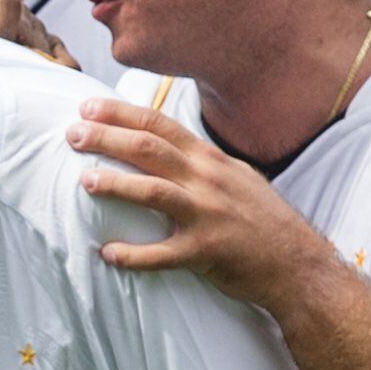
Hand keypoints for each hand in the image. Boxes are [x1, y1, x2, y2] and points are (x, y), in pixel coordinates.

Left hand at [65, 97, 339, 304]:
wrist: (298, 262)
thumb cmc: (260, 219)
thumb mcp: (234, 177)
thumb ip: (198, 161)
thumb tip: (160, 145)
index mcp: (209, 159)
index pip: (160, 125)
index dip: (121, 114)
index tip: (87, 107)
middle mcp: (207, 180)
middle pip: (150, 149)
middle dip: (108, 138)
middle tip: (72, 135)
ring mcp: (208, 215)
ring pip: (154, 192)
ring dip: (116, 185)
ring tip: (85, 181)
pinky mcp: (207, 251)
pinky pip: (163, 255)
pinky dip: (133, 255)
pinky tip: (107, 254)